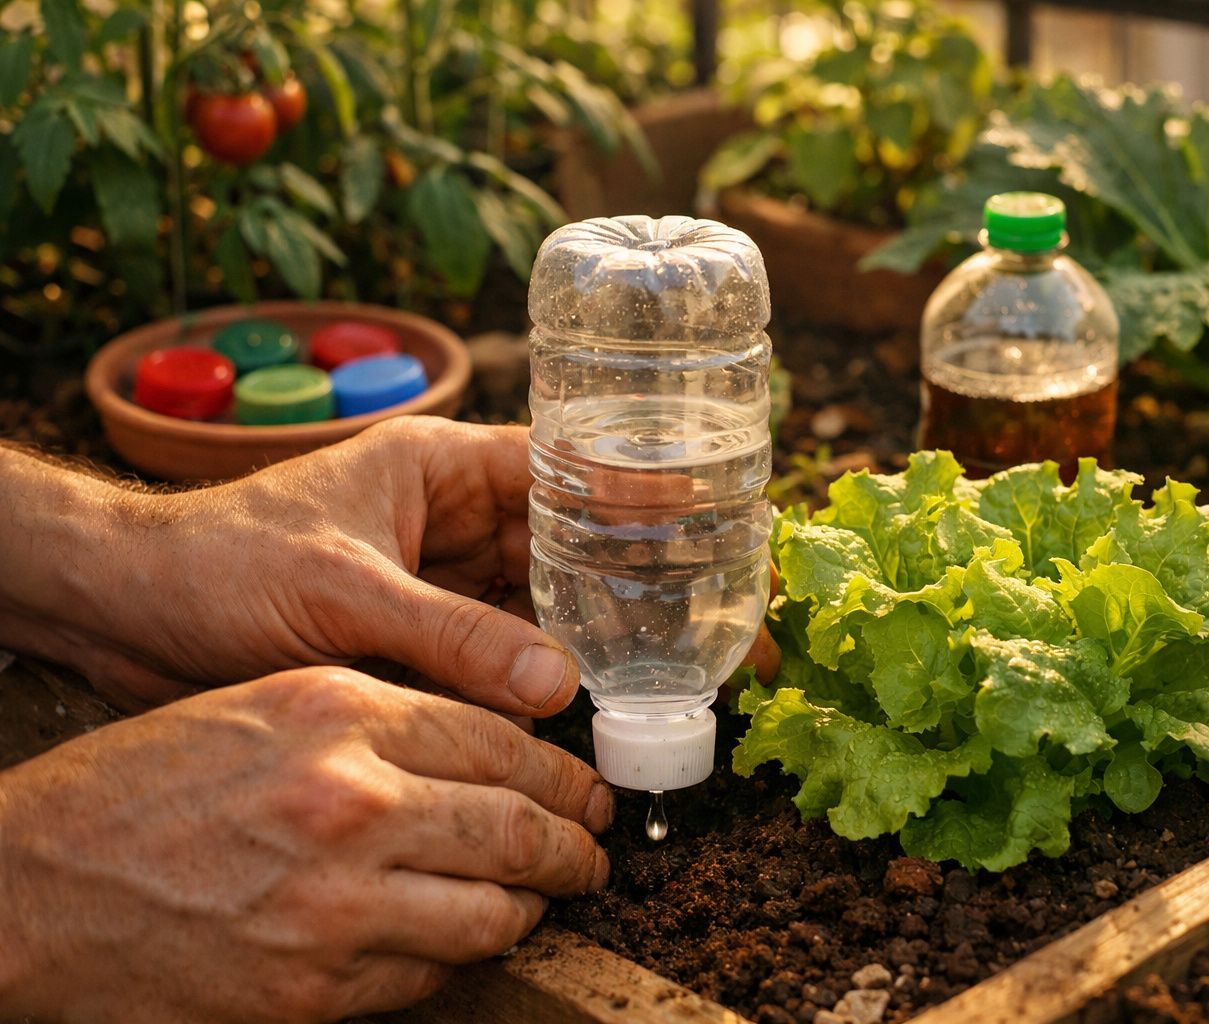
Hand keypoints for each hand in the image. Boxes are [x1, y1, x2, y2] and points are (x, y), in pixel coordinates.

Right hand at [0, 667, 612, 1022]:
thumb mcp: (270, 706)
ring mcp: (334, 905)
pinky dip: (457, 961)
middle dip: (575, 846)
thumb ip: (386, 719)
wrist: (37, 882)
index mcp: (341, 715)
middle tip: (592, 853)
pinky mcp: (312, 991)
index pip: (502, 743)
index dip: (563, 772)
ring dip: (530, 910)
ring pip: (492, 915)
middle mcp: (350, 802)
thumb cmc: (147, 784)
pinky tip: (457, 942)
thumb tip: (492, 750)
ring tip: (539, 901)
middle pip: (517, 828)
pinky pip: (428, 978)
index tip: (587, 789)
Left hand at [3, 417, 777, 710]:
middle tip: (716, 620)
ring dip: (597, 636)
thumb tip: (559, 688)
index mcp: (439, 466)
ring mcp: (438, 579)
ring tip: (676, 670)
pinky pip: (498, 653)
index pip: (563, 468)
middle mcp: (451, 518)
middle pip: (570, 544)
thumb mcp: (342, 592)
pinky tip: (594, 707)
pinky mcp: (417, 635)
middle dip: (638, 580)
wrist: (123, 612)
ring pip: (541, 605)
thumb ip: (451, 636)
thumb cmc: (216, 563)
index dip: (640, 494)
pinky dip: (541, 678)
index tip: (712, 522)